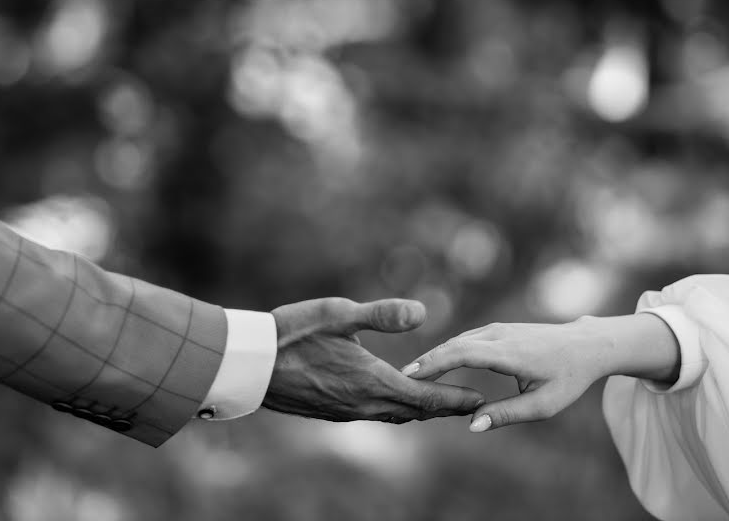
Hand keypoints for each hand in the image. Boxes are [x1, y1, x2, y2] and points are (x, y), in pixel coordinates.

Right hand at [263, 297, 484, 422]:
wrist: (249, 364)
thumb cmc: (292, 333)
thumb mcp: (339, 314)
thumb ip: (381, 315)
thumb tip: (422, 313)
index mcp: (371, 382)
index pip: (426, 399)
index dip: (455, 399)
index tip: (479, 399)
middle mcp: (363, 404)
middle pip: (414, 412)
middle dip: (443, 408)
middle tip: (468, 403)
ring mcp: (345, 412)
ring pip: (393, 416)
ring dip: (419, 410)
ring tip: (437, 404)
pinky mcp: (330, 412)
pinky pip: (373, 415)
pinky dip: (393, 410)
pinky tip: (391, 400)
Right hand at [401, 314, 679, 431]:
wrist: (589, 344)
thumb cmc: (569, 378)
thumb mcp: (543, 405)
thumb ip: (507, 414)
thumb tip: (472, 425)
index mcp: (510, 353)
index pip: (462, 353)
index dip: (434, 364)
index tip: (409, 375)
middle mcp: (500, 335)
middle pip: (454, 344)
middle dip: (427, 361)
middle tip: (400, 378)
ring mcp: (499, 329)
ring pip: (459, 340)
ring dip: (435, 355)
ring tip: (412, 374)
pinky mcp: (499, 329)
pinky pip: (467, 339)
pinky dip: (448, 350)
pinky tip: (435, 363)